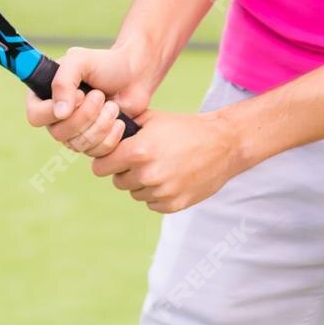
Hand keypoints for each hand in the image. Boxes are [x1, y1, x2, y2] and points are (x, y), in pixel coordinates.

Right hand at [22, 44, 156, 159]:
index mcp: (45, 96)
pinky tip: (119, 120)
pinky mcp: (94, 143)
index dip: (55, 110)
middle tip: (100, 96)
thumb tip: (59, 114)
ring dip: (101, 123)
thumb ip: (63, 82)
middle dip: (86, 115)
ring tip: (112, 105)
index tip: (79, 94)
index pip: (35, 116)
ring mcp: (74, 133)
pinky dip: (111, 135)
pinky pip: (96, 152)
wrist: (134, 75)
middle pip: (59, 134)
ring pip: (78, 145)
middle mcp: (56, 118)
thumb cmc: (106, 64)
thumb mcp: (80, 60)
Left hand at [91, 108, 246, 213]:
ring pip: (135, 193)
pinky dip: (157, 194)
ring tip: (161, 165)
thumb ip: (125, 127)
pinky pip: (152, 203)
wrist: (223, 143)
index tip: (113, 157)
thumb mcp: (152, 119)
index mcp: (138, 151)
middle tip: (142, 159)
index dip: (105, 161)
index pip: (100, 167)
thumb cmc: (185, 127)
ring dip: (142, 183)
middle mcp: (147, 174)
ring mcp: (161, 192)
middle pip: (118, 181)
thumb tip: (100, 130)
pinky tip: (172, 177)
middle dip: (125, 171)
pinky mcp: (174, 205)